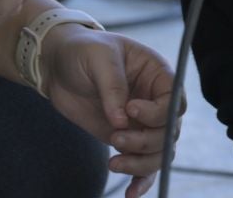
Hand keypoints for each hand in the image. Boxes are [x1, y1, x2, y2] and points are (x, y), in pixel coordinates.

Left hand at [44, 27, 177, 197]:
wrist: (57, 65)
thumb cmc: (83, 50)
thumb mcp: (99, 57)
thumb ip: (112, 86)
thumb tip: (122, 121)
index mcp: (157, 74)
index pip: (175, 101)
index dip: (158, 112)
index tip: (129, 109)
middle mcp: (155, 100)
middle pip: (170, 132)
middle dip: (145, 141)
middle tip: (115, 138)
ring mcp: (141, 122)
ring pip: (159, 153)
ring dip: (141, 164)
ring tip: (114, 163)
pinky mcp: (125, 139)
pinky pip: (142, 164)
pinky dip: (140, 181)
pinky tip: (130, 193)